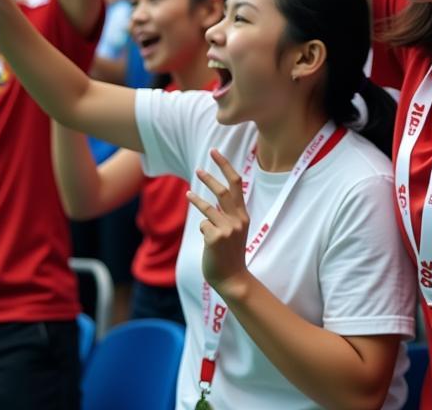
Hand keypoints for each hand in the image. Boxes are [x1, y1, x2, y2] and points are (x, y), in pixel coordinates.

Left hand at [187, 149, 251, 293]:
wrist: (233, 279)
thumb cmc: (231, 254)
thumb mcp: (235, 231)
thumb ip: (228, 216)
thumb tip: (209, 206)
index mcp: (244, 215)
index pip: (237, 184)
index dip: (225, 166)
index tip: (215, 153)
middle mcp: (238, 219)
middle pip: (223, 191)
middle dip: (211, 176)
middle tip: (199, 168)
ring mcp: (227, 229)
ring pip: (208, 208)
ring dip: (196, 199)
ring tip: (187, 193)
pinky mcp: (215, 238)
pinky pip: (203, 226)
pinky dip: (203, 230)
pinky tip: (208, 242)